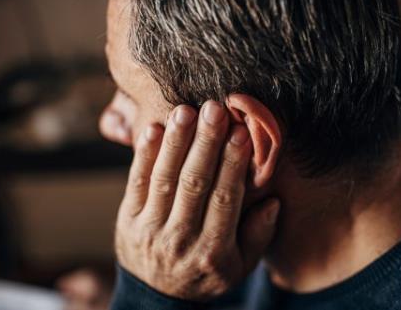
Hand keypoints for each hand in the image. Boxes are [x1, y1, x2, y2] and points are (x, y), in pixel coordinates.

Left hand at [114, 101, 279, 300]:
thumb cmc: (205, 275)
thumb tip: (273, 201)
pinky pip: (136, 183)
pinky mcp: (128, 219)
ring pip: (164, 179)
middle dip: (205, 144)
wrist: (156, 298)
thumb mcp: (239, 268)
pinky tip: (155, 128)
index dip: (233, 164)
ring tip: (186, 110)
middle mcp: (180, 239)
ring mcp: (150, 228)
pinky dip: (144, 155)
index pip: (225, 199)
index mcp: (213, 250)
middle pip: (193, 184)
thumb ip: (258, 237)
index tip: (241, 132)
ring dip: (176, 142)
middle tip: (214, 109)